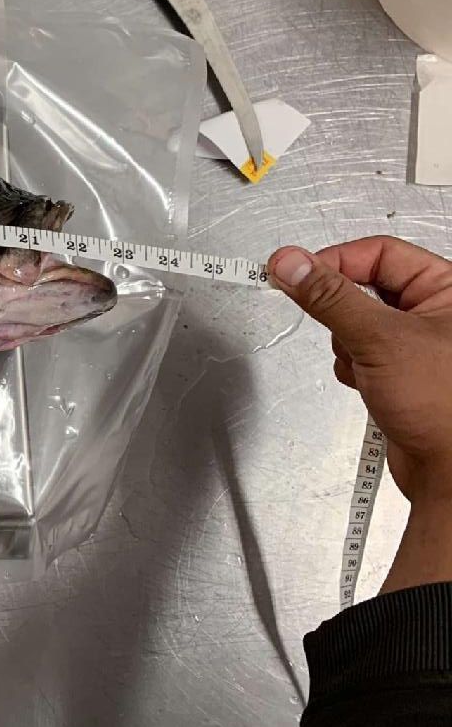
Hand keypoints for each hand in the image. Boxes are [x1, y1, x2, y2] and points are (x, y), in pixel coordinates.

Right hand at [270, 237, 451, 591]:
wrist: (448, 473)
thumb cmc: (445, 409)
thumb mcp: (378, 338)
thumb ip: (329, 296)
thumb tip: (291, 264)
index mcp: (448, 289)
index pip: (379, 253)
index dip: (335, 262)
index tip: (295, 273)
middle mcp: (437, 312)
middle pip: (366, 285)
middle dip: (343, 311)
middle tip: (339, 327)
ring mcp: (418, 342)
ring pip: (358, 320)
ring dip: (348, 343)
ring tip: (364, 364)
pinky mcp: (401, 369)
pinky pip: (360, 350)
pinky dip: (353, 364)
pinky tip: (366, 382)